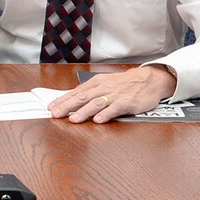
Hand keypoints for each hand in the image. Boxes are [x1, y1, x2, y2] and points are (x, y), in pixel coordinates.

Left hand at [48, 66, 176, 122]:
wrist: (149, 79)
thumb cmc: (125, 83)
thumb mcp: (105, 83)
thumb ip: (90, 92)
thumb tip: (71, 100)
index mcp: (96, 83)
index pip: (76, 92)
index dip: (62, 100)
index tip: (50, 107)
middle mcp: (103, 88)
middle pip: (82, 97)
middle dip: (67, 106)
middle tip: (55, 113)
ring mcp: (115, 95)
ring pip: (96, 103)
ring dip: (84, 111)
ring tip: (73, 119)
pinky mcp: (127, 102)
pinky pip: (115, 108)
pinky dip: (106, 114)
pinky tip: (98, 120)